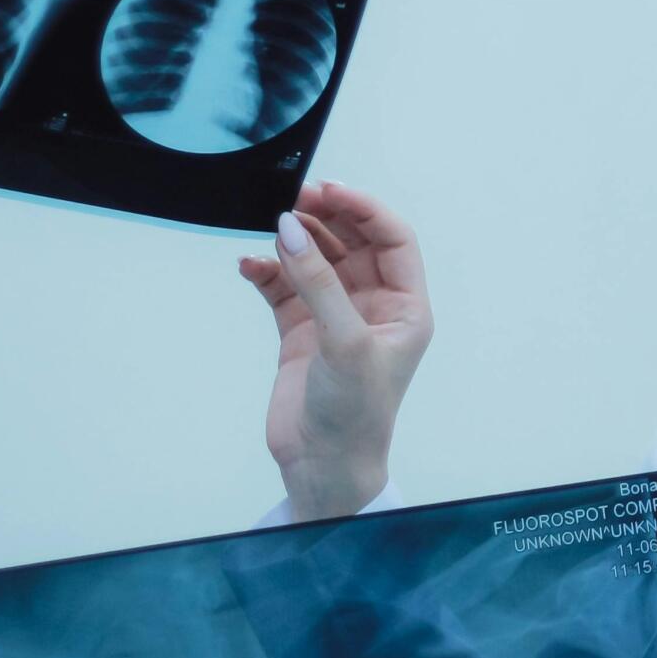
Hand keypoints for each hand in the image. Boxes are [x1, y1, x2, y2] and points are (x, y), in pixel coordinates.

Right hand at [235, 180, 433, 518]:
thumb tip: (292, 229)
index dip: (366, 210)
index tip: (331, 190)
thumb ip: (317, 282)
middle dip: (327, 218)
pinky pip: (284, 287)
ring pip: (317, 261)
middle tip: (295, 197)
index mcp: (406, 308)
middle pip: (354, 243)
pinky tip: (250, 264)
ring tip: (271, 226)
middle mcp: (374, 308)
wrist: (322, 467)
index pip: (393, 240)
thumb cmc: (355, 415)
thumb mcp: (344, 342)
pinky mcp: (301, 332)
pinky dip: (267, 271)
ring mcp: (336, 318)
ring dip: (296, 241)